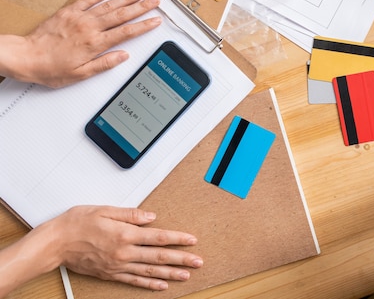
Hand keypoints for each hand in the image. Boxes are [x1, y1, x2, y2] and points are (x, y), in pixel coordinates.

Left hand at [6, 0, 161, 87]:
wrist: (26, 57)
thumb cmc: (51, 68)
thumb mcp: (81, 74)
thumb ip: (105, 63)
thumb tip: (123, 56)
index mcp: (95, 44)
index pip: (127, 32)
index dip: (144, 26)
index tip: (155, 21)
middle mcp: (90, 28)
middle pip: (122, 15)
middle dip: (141, 7)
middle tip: (155, 1)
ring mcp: (80, 17)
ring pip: (109, 5)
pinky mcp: (69, 11)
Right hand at [42, 206, 202, 290]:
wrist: (55, 243)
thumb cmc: (77, 223)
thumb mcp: (105, 210)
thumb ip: (131, 214)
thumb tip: (151, 217)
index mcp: (125, 234)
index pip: (158, 237)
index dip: (178, 239)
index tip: (192, 241)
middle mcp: (124, 252)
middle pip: (159, 256)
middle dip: (181, 259)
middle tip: (198, 262)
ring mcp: (118, 265)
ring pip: (149, 270)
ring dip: (170, 273)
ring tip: (186, 275)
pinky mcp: (111, 274)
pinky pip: (134, 280)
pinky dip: (149, 283)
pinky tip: (161, 285)